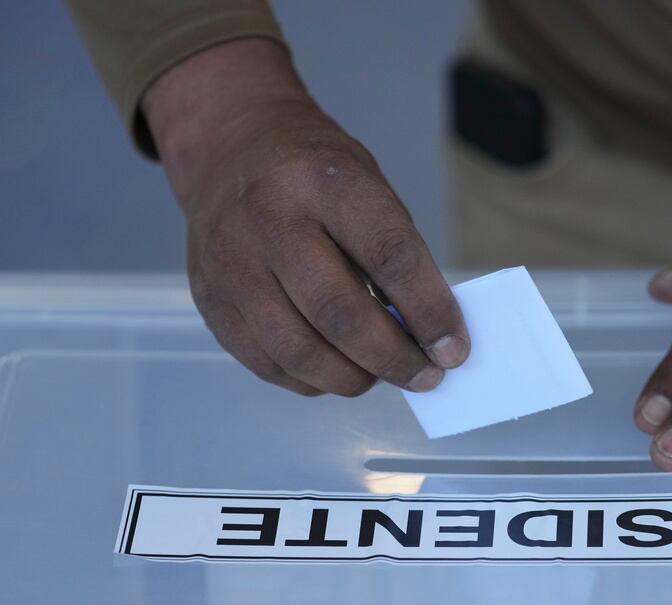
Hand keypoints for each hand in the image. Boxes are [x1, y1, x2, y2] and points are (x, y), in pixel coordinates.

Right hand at [143, 40, 467, 396]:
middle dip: (392, 358)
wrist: (231, 150)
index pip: (388, 255)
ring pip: (298, 349)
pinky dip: (311, 380)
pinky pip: (267, 362)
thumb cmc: (315, 175)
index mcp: (323, 180)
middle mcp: (268, 219)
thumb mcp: (366, 187)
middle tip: (425, 376)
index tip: (453, 349)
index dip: (428, 311)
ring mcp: (231, 262)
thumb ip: (396, 256)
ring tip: (380, 375)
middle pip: (338, 312)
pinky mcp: (210, 299)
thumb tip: (427, 335)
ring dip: (352, 377)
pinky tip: (336, 370)